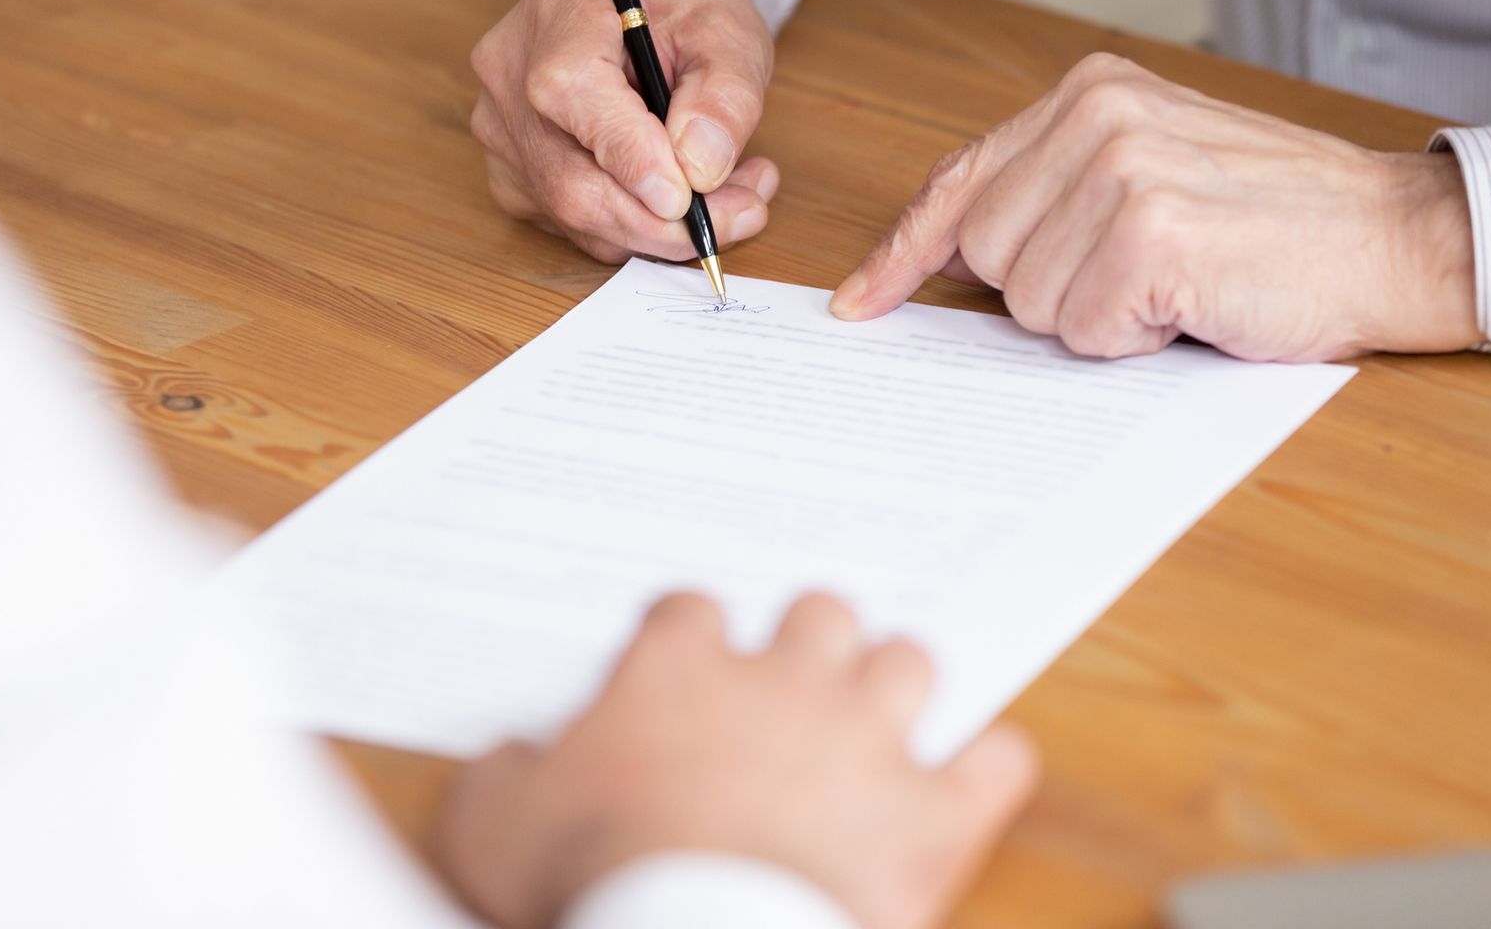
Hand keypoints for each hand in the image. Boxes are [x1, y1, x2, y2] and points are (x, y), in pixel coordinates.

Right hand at [436, 592, 1036, 928]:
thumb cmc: (589, 881)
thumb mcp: (495, 822)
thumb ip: (504, 773)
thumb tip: (510, 760)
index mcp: (679, 670)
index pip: (691, 609)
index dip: (689, 632)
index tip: (683, 659)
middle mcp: (782, 681)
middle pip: (820, 610)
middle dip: (811, 638)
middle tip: (794, 680)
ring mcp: (865, 740)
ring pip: (910, 661)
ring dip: (898, 684)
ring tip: (880, 715)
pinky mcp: (929, 814)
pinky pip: (995, 760)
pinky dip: (986, 768)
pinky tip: (967, 782)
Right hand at [469, 0, 777, 261]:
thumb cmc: (681, 5)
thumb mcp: (727, 30)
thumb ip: (723, 95)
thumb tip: (701, 169)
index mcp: (559, 12)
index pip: (573, 96)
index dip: (633, 161)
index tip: (694, 199)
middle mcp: (510, 73)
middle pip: (570, 181)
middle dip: (666, 221)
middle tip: (746, 212)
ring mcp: (502, 128)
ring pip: (573, 213)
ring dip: (660, 229)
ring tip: (732, 198)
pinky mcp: (513, 171)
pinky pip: (570, 222)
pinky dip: (634, 228)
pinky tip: (681, 198)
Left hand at [829, 55, 1482, 361]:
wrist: (1399, 236)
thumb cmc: (1272, 218)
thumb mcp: (1150, 170)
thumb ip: (1052, 192)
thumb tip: (944, 256)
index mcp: (1089, 92)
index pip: (961, 180)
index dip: (905, 252)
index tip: (860, 303)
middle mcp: (1098, 116)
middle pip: (987, 254)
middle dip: (1053, 289)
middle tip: (1144, 273)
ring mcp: (1124, 171)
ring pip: (1031, 300)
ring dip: (1100, 317)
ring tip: (1179, 282)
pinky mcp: (1153, 234)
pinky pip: (1087, 329)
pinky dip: (1136, 340)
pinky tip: (1194, 304)